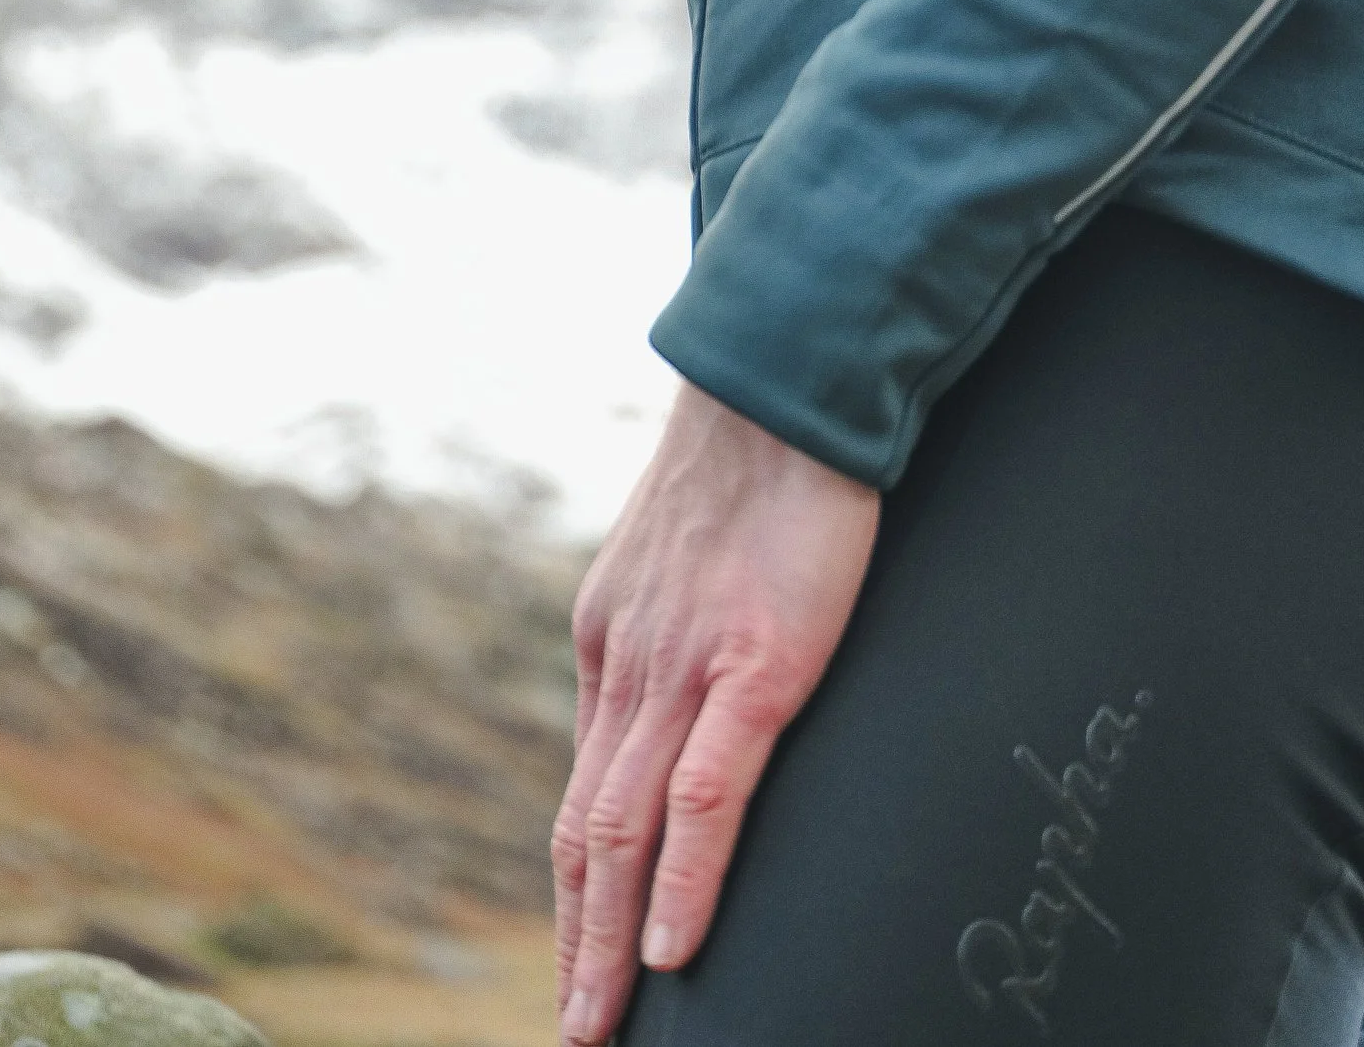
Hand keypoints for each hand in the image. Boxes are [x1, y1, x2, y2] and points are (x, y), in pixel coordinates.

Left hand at [554, 381, 878, 1041]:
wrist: (789, 381)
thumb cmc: (760, 459)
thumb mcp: (690, 553)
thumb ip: (675, 623)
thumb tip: (694, 678)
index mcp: (611, 639)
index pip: (583, 786)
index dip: (577, 881)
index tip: (579, 952)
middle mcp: (628, 664)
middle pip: (585, 829)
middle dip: (575, 938)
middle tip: (574, 1026)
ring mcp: (686, 668)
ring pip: (624, 829)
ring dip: (606, 940)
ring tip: (598, 1020)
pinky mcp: (755, 663)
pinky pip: (705, 794)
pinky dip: (683, 879)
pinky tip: (672, 948)